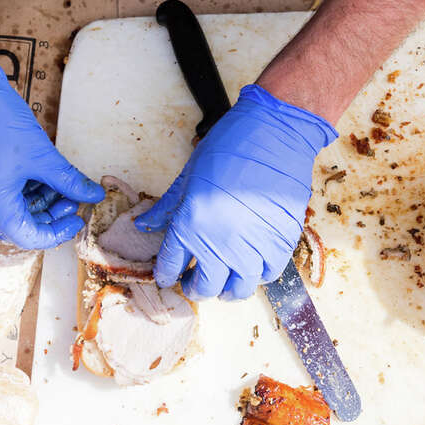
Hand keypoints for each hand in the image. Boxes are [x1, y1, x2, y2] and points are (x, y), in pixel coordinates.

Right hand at [0, 48, 103, 247]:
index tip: (77, 220)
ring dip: (39, 200)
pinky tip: (43, 174)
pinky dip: (25, 189)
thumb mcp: (42, 155)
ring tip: (62, 183)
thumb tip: (93, 195)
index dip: (57, 233)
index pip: (28, 237)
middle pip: (20, 224)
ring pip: (13, 209)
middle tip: (73, 198)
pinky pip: (2, 194)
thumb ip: (69, 180)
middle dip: (50, 214)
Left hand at [135, 85, 336, 299]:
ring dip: (227, 290)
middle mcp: (221, 243)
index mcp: (191, 225)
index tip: (168, 276)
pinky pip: (268, 275)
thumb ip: (166, 207)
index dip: (166, 275)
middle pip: (204, 287)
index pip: (171, 266)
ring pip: (239, 289)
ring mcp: (254, 246)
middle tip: (194, 282)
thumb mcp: (188, 176)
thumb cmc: (229, 148)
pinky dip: (258, 275)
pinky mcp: (282, 242)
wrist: (274, 134)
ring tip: (224, 282)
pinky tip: (251, 266)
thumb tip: (143, 225)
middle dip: (195, 288)